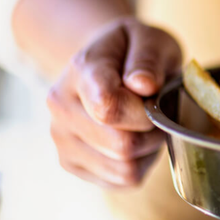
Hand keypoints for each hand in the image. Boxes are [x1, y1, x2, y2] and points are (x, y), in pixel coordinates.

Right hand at [46, 17, 181, 187]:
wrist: (106, 62)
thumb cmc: (134, 51)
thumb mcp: (151, 39)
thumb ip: (148, 58)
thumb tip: (143, 85)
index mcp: (81, 71)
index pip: (109, 108)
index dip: (146, 110)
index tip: (154, 95)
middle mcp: (61, 108)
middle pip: (122, 145)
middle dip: (153, 131)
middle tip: (157, 110)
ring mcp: (62, 139)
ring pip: (124, 168)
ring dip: (149, 149)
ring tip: (145, 123)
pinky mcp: (71, 163)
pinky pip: (123, 180)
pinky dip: (141, 163)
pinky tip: (135, 138)